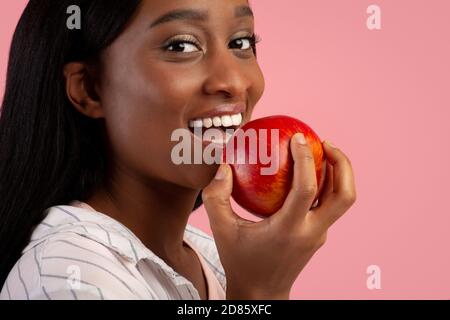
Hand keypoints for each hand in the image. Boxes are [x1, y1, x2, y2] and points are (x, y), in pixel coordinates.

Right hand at [202, 134, 356, 299]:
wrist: (261, 293)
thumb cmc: (240, 261)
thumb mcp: (222, 230)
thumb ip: (217, 197)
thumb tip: (224, 166)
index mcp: (289, 229)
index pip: (306, 189)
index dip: (305, 159)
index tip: (298, 137)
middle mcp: (311, 232)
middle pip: (345, 195)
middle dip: (341, 163)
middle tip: (324, 142)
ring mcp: (319, 235)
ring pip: (343, 200)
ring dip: (338, 173)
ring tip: (321, 151)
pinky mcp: (319, 237)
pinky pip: (329, 206)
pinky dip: (325, 185)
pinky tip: (306, 174)